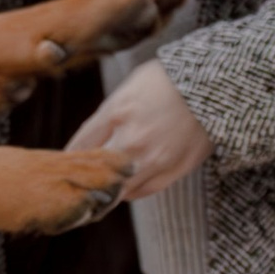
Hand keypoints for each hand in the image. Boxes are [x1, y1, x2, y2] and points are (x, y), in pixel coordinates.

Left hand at [67, 57, 210, 199]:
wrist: (215, 86)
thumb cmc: (168, 81)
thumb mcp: (127, 90)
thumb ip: (103, 119)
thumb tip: (80, 148)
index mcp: (117, 114)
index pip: (78, 148)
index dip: (65, 162)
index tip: (59, 170)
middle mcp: (133, 141)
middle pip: (94, 176)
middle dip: (81, 184)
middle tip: (71, 193)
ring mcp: (155, 160)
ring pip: (118, 190)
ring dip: (105, 191)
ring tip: (97, 191)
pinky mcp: (175, 170)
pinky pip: (143, 191)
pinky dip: (130, 189)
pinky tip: (126, 184)